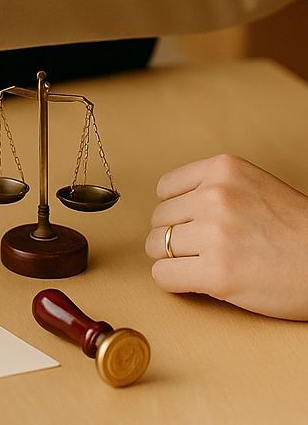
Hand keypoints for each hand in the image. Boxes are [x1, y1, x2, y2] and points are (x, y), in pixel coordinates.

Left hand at [145, 154, 307, 319]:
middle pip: (160, 219)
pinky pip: (164, 276)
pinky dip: (173, 282)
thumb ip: (213, 187)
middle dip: (175, 237)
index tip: (194, 225)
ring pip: (156, 247)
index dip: (177, 212)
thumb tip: (168, 206)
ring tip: (201, 265)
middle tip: (202, 250)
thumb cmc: (296, 230)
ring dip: (173, 260)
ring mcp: (215, 234)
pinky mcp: (218, 273)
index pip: (165, 189)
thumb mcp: (253, 186)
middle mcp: (216, 196)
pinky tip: (196, 282)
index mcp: (223, 169)